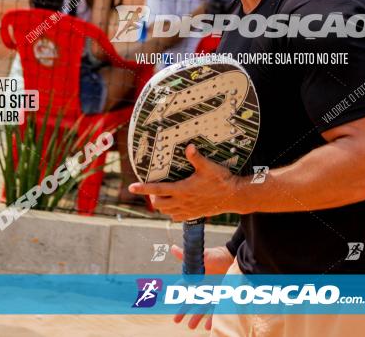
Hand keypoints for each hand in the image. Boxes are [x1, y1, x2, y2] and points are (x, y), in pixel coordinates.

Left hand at [128, 144, 242, 220]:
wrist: (233, 196)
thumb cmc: (221, 180)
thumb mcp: (209, 166)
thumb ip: (196, 157)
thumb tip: (188, 146)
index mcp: (182, 190)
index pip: (157, 189)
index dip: (143, 188)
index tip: (131, 187)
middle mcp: (182, 202)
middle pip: (158, 203)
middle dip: (152, 196)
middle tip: (154, 188)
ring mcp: (187, 210)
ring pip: (166, 211)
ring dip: (161, 204)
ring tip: (163, 195)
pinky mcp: (193, 215)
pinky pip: (176, 218)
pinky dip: (171, 212)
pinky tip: (175, 205)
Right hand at [171, 244, 233, 330]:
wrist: (234, 258)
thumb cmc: (217, 255)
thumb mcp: (202, 255)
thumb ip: (187, 255)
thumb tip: (172, 248)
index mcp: (195, 278)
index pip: (183, 287)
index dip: (175, 293)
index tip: (166, 300)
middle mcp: (202, 287)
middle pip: (190, 301)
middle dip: (183, 310)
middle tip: (176, 320)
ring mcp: (212, 292)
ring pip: (202, 307)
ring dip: (196, 317)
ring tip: (190, 326)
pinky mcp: (222, 296)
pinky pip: (216, 310)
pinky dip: (213, 318)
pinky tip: (209, 326)